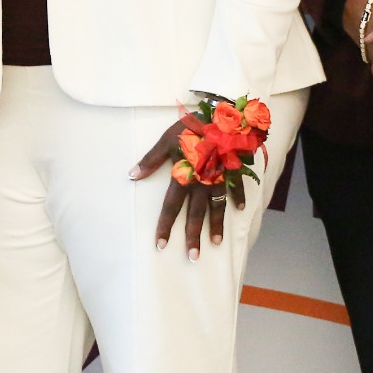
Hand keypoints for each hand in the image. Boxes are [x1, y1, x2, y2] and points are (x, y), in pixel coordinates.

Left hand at [130, 112, 244, 259]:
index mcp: (184, 176)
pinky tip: (240, 210)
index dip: (165, 226)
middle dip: (193, 236)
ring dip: (216, 225)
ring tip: (216, 243)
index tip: (161, 245)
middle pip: (196, 214)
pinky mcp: (234, 169)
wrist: (223, 115)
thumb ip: (151, 160)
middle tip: (193, 257)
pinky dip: (239, 198)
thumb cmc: (192, 126)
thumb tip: (131, 175)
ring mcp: (221, 178)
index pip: (171, 206)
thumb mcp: (167, 140)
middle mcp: (203, 182)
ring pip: (217, 207)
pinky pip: (237, 188)